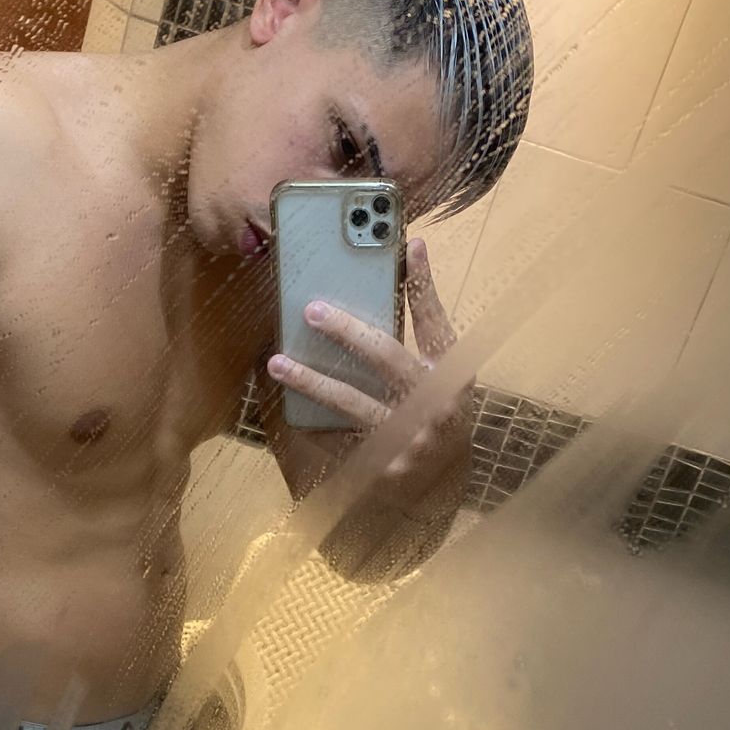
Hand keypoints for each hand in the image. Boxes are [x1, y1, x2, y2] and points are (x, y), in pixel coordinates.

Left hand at [267, 237, 473, 506]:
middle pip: (389, 359)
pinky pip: (339, 438)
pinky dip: (311, 421)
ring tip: (277, 362)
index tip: (409, 246)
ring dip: (312, 381)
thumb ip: (420, 336)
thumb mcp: (439, 377)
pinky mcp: (385, 466)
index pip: (437, 325)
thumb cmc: (433, 415)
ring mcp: (411, 438)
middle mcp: (436, 405)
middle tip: (312, 310)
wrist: (440, 483)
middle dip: (349, 332)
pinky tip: (284, 406)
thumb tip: (396, 272)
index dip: (425, 287)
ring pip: (354, 404)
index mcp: (452, 375)